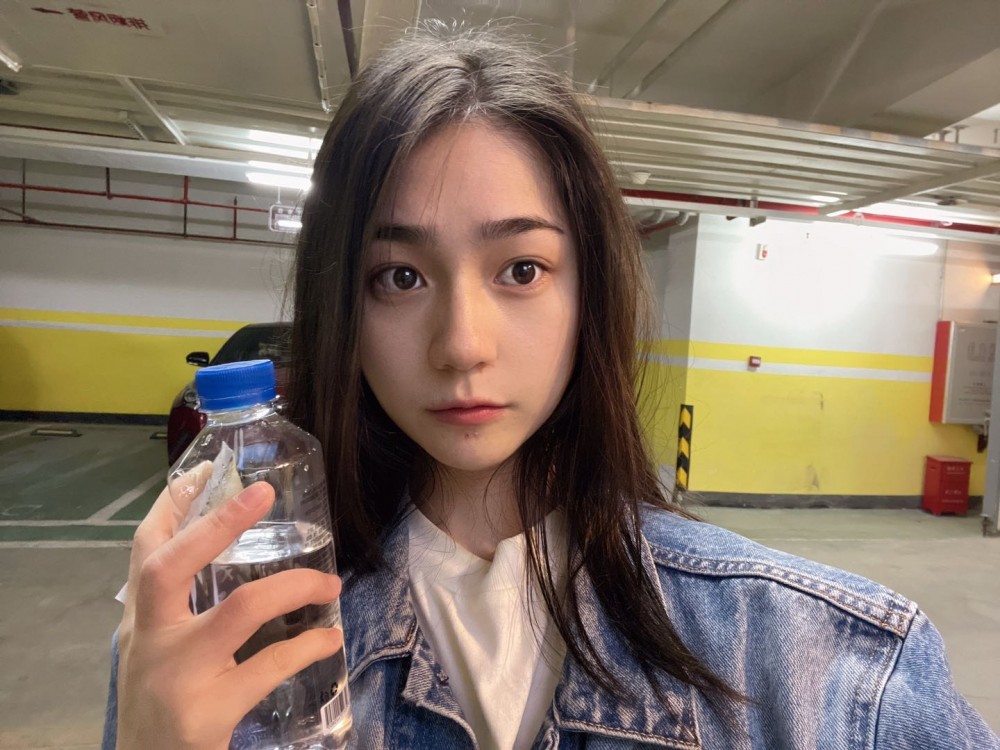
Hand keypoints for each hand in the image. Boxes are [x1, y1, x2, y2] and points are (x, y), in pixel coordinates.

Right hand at [116, 465, 343, 749]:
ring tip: (329, 586)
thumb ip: (179, 613)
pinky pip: (269, 666)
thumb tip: (220, 557)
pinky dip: (307, 647)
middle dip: (218, 524)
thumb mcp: (159, 655)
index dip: (170, 508)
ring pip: (241, 609)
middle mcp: (149, 642)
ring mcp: (176, 676)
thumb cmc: (164, 709)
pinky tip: (329, 640)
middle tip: (263, 493)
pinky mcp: (206, 713)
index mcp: (140, 623)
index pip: (143, 552)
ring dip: (294, 588)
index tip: (202, 470)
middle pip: (170, 566)